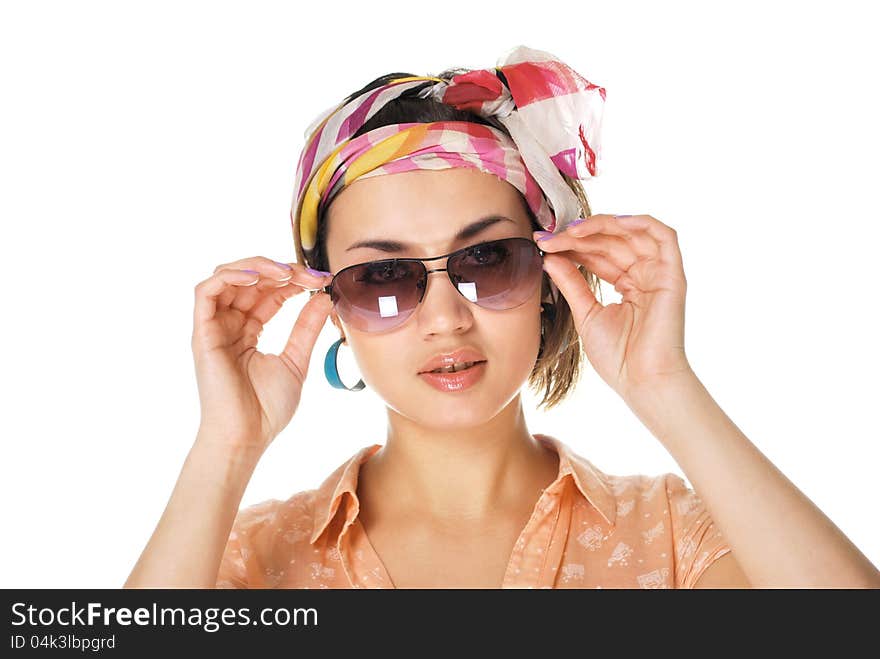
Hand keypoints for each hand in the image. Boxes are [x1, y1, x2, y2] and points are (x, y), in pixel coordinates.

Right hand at [191, 257, 333, 454]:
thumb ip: (307, 328)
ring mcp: (214, 327)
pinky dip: (230, 276)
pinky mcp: (202, 332)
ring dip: (256, 266)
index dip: (294, 280)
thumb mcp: (296, 360)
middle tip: (309, 275)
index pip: (270, 292)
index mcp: (250, 330)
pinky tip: (256, 277)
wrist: (247, 436)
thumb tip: (324, 297)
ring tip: (285, 273)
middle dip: (281, 270)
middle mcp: (230, 324)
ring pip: (227, 277)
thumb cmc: (267, 408)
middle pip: (250, 279)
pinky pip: (206, 291)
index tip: (321, 280)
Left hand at [535, 214, 693, 400]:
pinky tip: (613, 222)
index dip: (571, 245)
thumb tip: (549, 257)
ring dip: (602, 226)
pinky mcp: (673, 275)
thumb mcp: (585, 313)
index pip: (598, 253)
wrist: (642, 381)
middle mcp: (644, 275)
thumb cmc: (618, 358)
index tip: (543, 243)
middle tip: (549, 238)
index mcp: (626, 284)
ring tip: (571, 231)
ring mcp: (659, 274)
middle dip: (578, 236)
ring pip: (633, 232)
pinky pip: (665, 236)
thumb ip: (571, 283)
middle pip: (611, 240)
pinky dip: (640, 222)